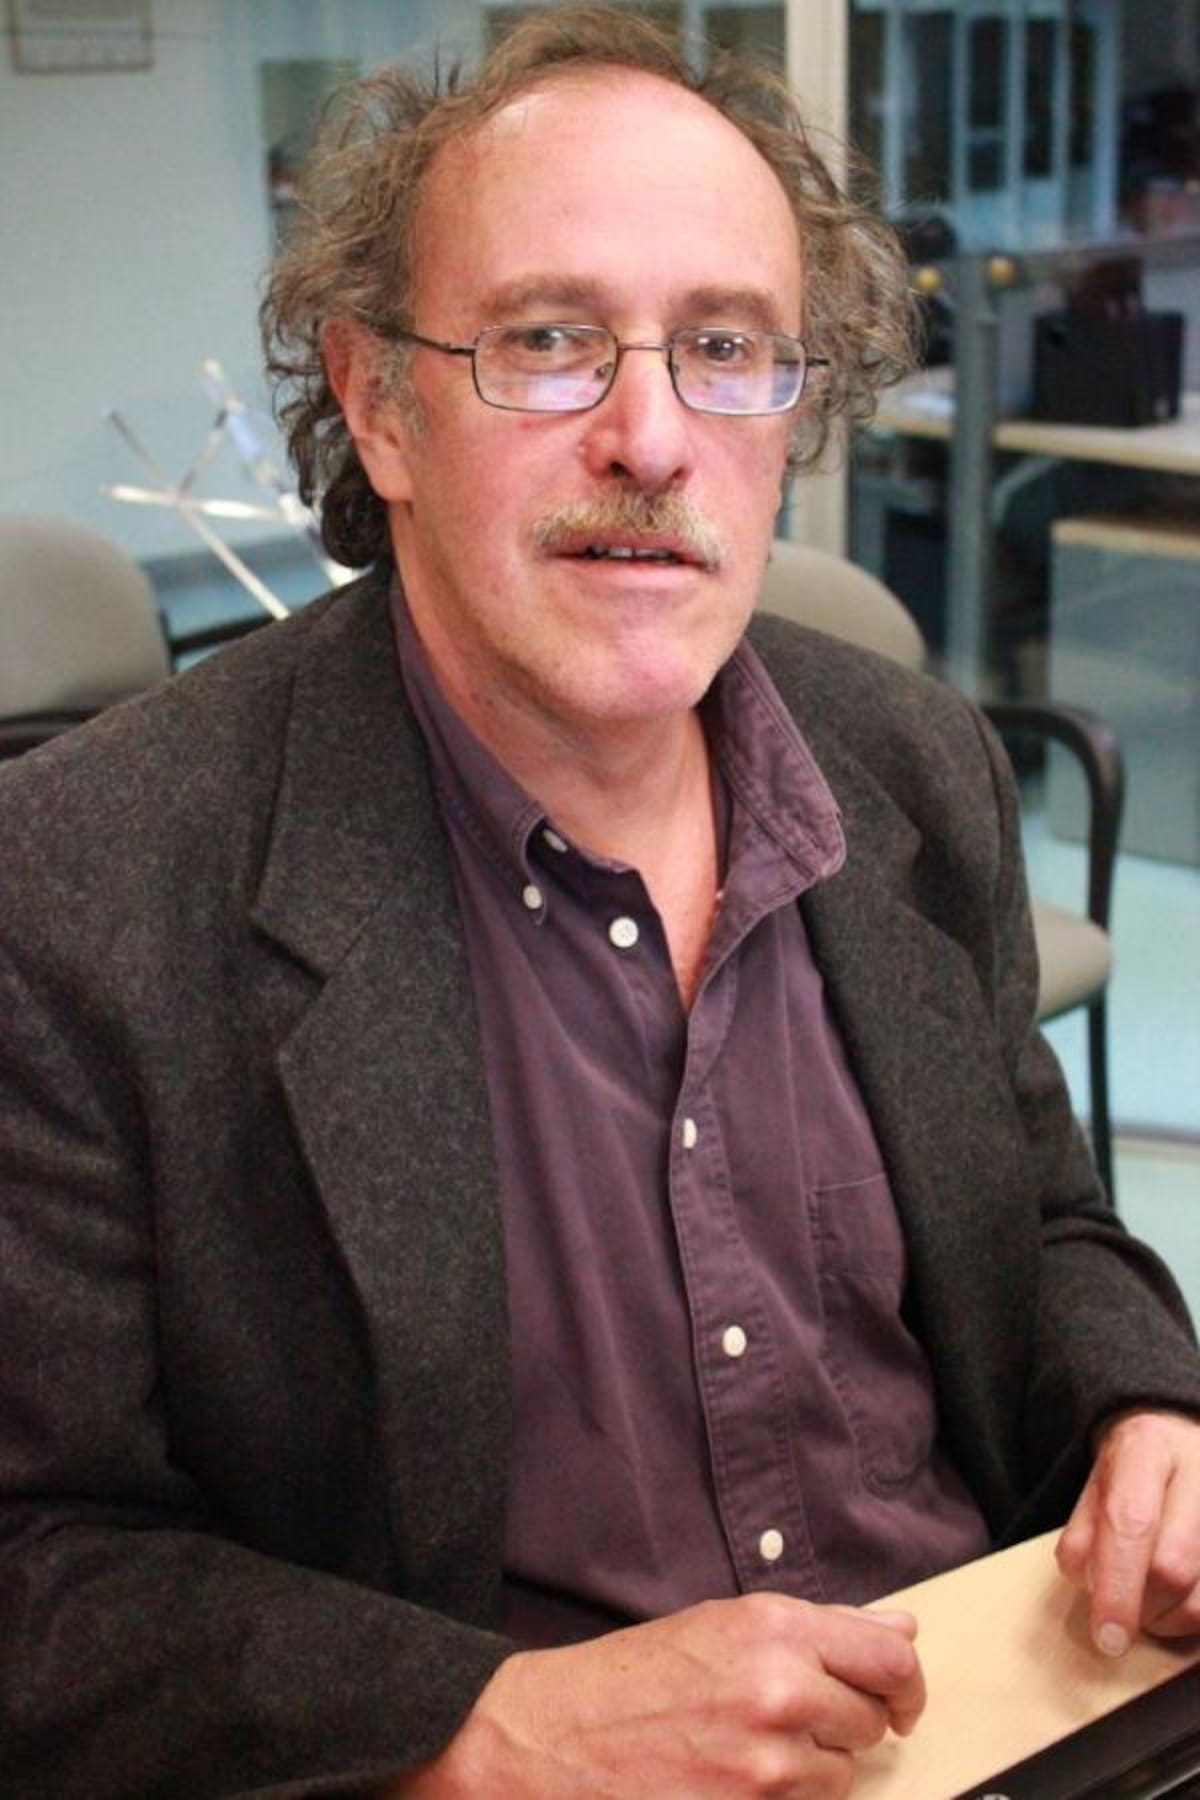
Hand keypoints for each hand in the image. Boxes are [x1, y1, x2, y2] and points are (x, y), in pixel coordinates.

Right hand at [395, 1591, 923, 1796]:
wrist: (554, 1740)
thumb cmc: (633, 1678)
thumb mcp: (723, 1625)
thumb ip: (821, 1628)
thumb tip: (902, 1630)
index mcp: (774, 1626)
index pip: (890, 1657)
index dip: (905, 1683)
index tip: (899, 1699)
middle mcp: (781, 1687)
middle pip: (873, 1718)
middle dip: (847, 1724)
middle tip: (796, 1721)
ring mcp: (769, 1760)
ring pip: (844, 1773)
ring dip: (814, 1767)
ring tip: (750, 1748)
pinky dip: (788, 1799)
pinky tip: (738, 1781)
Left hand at [1056, 1409, 1199, 1656]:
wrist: (1182, 1430)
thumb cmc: (1135, 1466)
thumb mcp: (1096, 1482)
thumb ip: (1083, 1532)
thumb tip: (1088, 1585)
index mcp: (1146, 1448)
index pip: (1130, 1523)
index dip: (1117, 1588)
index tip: (1106, 1637)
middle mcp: (1198, 1472)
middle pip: (1172, 1568)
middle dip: (1141, 1608)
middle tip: (1122, 1614)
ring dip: (1170, 1621)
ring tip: (1150, 1606)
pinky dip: (1193, 1617)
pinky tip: (1178, 1601)